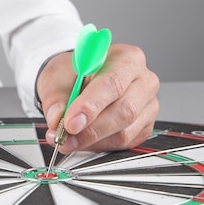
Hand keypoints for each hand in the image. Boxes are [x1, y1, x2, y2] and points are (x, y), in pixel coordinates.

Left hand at [37, 44, 159, 152]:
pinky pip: (124, 143)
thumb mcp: (56, 78)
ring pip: (124, 132)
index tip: (70, 122)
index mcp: (126, 58)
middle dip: (90, 129)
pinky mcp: (144, 127)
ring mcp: (147, 105)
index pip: (113, 83)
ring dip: (91, 141)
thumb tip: (56, 118)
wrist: (78, 81)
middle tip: (64, 136)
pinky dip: (99, 146)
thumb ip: (55, 98)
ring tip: (68, 139)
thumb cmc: (73, 74)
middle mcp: (143, 81)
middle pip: (124, 110)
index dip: (90, 106)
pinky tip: (83, 140)